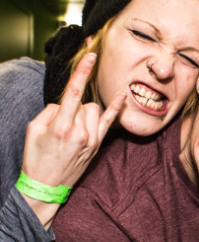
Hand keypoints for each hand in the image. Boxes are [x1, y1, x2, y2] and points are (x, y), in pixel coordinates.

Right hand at [22, 52, 124, 188]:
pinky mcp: (98, 145)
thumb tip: (65, 104)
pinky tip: (122, 96)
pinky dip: (115, 108)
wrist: (47, 186)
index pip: (75, 92)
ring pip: (94, 110)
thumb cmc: (36, 157)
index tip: (91, 55)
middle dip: (73, 106)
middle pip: (84, 102)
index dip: (83, 71)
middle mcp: (80, 132)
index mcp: (61, 127)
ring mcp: (92, 140)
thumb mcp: (33, 130)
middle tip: (61, 124)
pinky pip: (109, 122)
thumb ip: (50, 111)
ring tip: (71, 128)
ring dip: (84, 111)